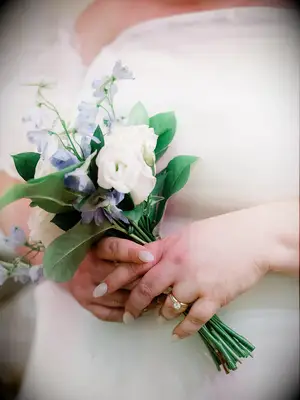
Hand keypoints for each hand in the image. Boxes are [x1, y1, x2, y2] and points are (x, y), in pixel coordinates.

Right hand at [65, 237, 155, 321]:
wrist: (62, 262)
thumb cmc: (91, 249)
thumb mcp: (103, 241)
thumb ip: (123, 246)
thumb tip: (152, 251)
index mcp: (94, 248)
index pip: (114, 249)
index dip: (132, 253)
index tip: (150, 257)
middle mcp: (88, 268)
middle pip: (120, 277)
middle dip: (143, 281)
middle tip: (162, 283)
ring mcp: (85, 288)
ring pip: (118, 297)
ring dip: (138, 300)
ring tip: (156, 299)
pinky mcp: (83, 303)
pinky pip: (109, 313)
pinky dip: (125, 313)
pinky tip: (137, 311)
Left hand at [102, 206, 273, 332]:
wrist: (253, 239)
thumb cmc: (220, 232)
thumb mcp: (187, 234)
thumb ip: (166, 248)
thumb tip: (148, 260)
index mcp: (169, 248)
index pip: (133, 265)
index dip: (113, 279)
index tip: (98, 290)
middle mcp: (177, 266)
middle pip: (145, 291)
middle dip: (132, 306)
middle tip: (126, 316)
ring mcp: (195, 283)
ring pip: (167, 308)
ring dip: (161, 315)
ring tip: (160, 317)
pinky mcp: (213, 297)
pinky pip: (193, 320)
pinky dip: (182, 329)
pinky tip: (177, 333)